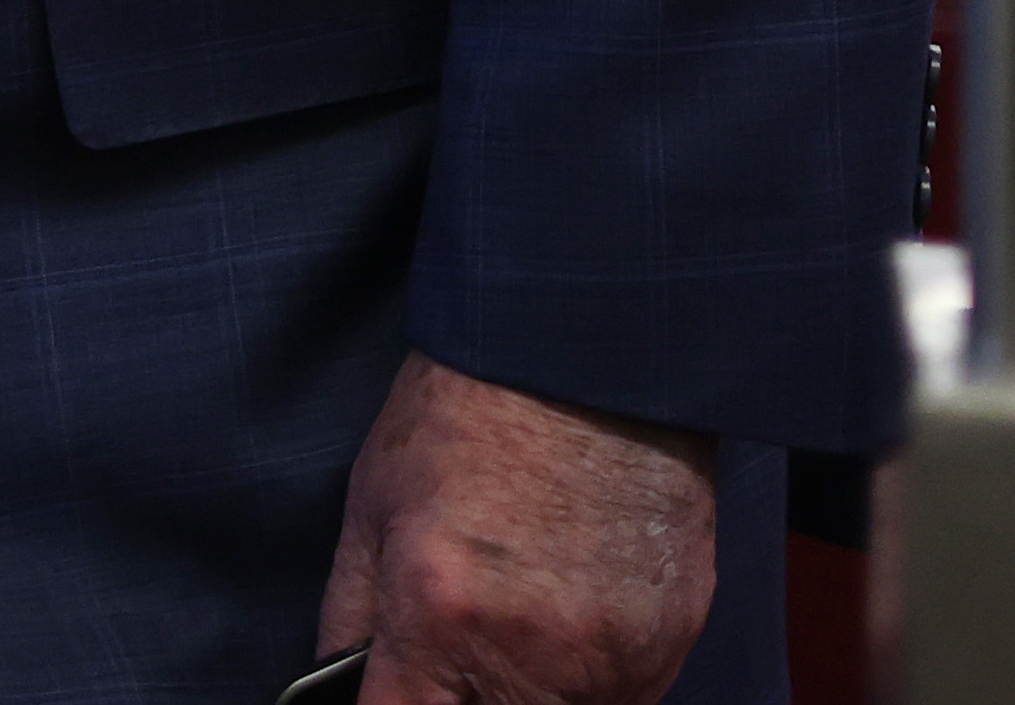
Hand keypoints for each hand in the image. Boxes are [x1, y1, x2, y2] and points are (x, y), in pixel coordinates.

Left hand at [317, 353, 714, 704]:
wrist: (585, 345)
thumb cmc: (471, 410)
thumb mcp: (373, 507)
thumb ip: (353, 619)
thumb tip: (344, 686)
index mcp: (439, 618)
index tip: (404, 693)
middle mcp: (531, 654)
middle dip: (470, 698)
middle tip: (465, 643)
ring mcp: (611, 654)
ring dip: (537, 691)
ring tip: (525, 610)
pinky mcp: (670, 639)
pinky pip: (625, 696)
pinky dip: (595, 672)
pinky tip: (576, 601)